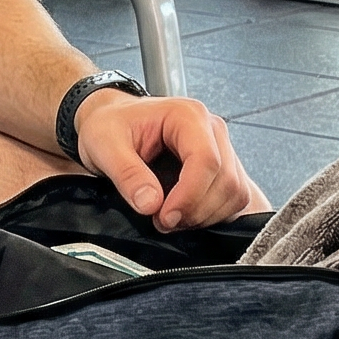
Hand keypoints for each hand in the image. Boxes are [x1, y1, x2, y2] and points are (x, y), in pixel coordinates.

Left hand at [73, 91, 266, 230]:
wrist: (111, 122)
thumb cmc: (109, 125)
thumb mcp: (104, 145)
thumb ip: (127, 174)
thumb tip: (151, 204)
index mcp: (186, 115)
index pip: (206, 160)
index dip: (189, 196)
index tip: (166, 218)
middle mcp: (210, 129)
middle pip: (226, 180)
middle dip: (195, 211)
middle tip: (162, 222)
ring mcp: (220, 148)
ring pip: (234, 193)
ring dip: (205, 215)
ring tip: (170, 219)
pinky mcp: (221, 168)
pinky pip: (233, 198)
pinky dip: (211, 215)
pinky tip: (184, 214)